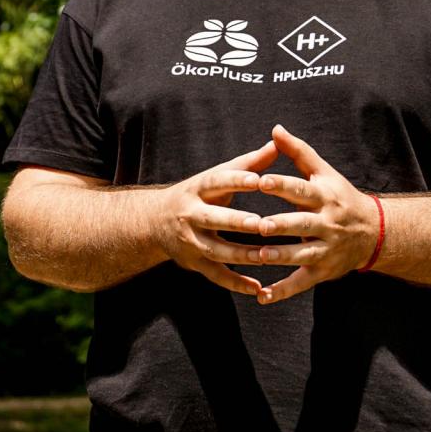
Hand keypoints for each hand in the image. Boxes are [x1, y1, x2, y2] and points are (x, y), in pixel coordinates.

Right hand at [143, 137, 292, 295]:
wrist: (154, 221)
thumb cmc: (197, 194)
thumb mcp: (216, 176)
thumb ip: (248, 163)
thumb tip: (277, 143)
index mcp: (197, 189)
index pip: (216, 182)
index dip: (236, 181)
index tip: (258, 180)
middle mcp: (190, 215)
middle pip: (214, 219)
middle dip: (236, 222)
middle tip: (262, 224)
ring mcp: (191, 241)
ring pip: (217, 250)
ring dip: (241, 255)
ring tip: (265, 256)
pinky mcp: (194, 263)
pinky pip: (216, 276)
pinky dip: (236, 283)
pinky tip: (258, 288)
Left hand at [246, 123, 379, 303]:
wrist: (375, 232)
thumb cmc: (340, 196)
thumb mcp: (323, 172)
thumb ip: (298, 152)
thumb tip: (275, 129)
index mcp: (324, 197)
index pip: (301, 189)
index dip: (281, 185)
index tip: (260, 181)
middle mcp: (326, 223)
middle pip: (302, 224)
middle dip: (282, 226)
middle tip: (260, 226)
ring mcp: (326, 249)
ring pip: (302, 254)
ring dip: (281, 257)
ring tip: (260, 257)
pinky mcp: (323, 271)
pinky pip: (301, 283)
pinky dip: (282, 291)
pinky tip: (262, 296)